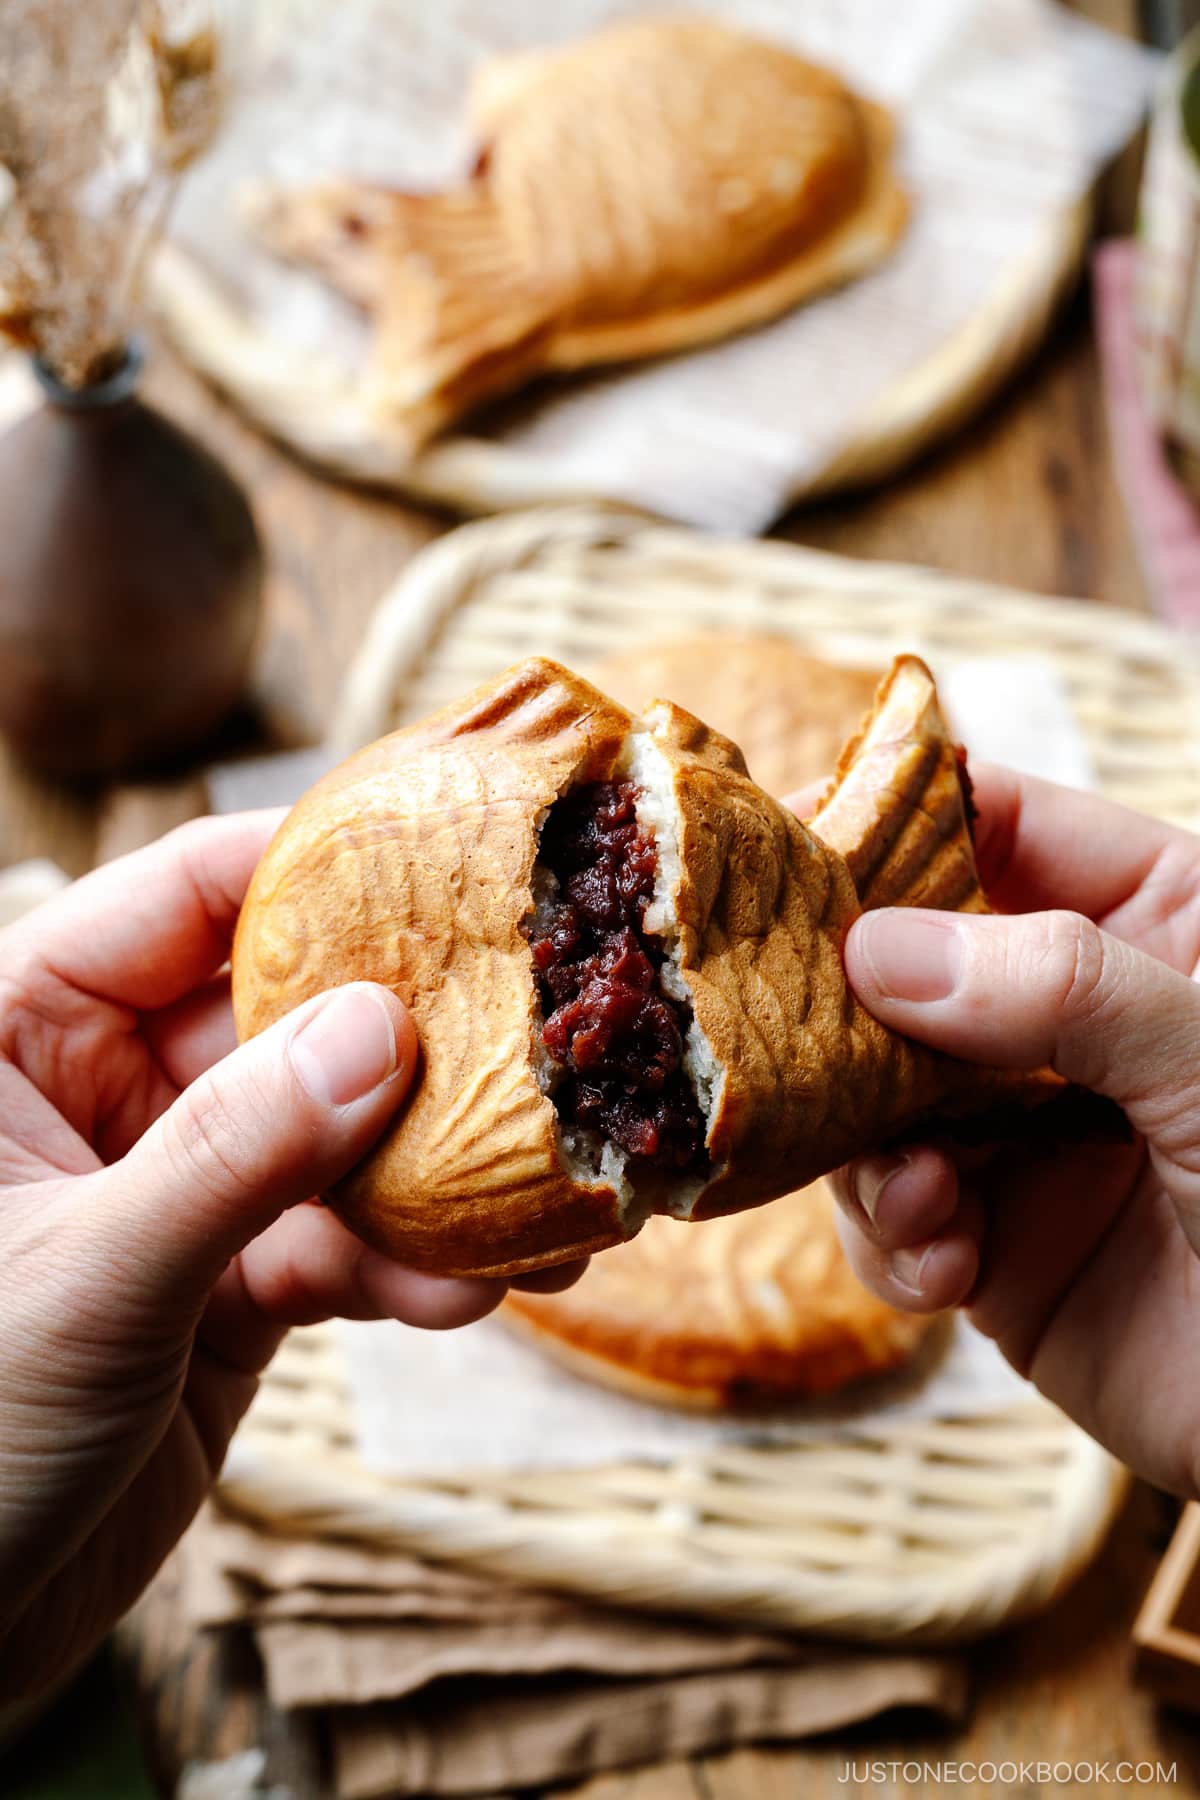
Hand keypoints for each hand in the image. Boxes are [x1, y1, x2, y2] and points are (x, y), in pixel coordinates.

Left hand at [0, 813, 582, 1701]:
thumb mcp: (88, 1276)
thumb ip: (233, 1152)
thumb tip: (378, 1030)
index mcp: (19, 1032)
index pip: (176, 898)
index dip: (306, 867)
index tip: (442, 855)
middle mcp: (100, 1090)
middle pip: (280, 1011)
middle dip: (401, 1037)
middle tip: (527, 1031)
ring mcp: (174, 1186)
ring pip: (325, 1136)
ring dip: (424, 1173)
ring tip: (533, 1187)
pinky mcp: (227, 1284)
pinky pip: (333, 1243)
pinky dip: (400, 1269)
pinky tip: (472, 1293)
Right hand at [826, 765, 1199, 1494]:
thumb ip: (1070, 988)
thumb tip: (879, 948)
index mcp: (1150, 921)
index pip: (999, 824)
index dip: (894, 825)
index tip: (791, 860)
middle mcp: (1067, 1015)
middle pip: (905, 958)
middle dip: (846, 1007)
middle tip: (792, 1037)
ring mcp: (1020, 1127)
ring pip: (871, 1092)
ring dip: (871, 1147)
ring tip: (924, 1195)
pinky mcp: (988, 1241)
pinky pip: (889, 1215)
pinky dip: (896, 1239)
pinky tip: (947, 1266)